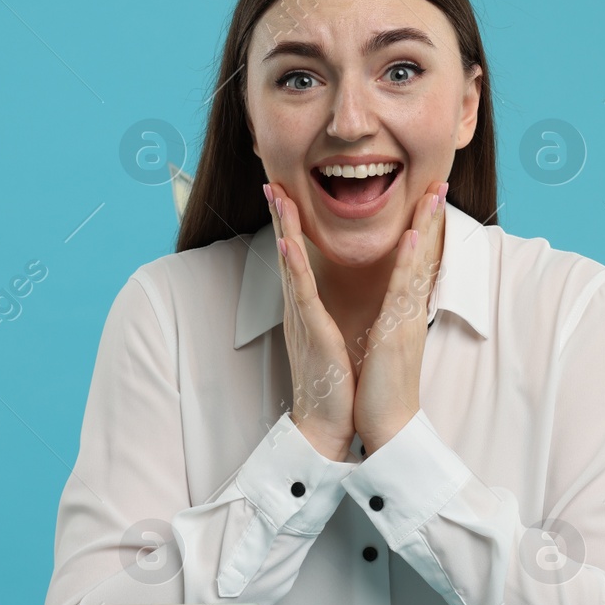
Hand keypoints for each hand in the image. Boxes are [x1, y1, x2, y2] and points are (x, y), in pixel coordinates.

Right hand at [266, 181, 355, 459]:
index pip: (297, 258)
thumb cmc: (332, 385)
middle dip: (280, 215)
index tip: (285, 194)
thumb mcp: (330, 340)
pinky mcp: (311, 332)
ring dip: (283, 227)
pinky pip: (301, 293)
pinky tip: (286, 242)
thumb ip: (324, 317)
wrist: (326, 424)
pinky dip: (294, 265)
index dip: (291, 225)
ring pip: (290, 263)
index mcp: (308, 309)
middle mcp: (300, 308)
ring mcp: (302, 318)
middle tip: (271, 180)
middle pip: (286, 251)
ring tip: (276, 195)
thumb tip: (324, 303)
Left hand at [353, 181, 447, 452]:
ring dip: (425, 228)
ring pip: (418, 266)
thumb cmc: (382, 390)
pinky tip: (413, 238)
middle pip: (425, 257)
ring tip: (433, 195)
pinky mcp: (397, 333)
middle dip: (432, 219)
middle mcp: (410, 313)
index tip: (429, 201)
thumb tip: (394, 308)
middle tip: (439, 183)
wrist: (388, 426)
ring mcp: (407, 321)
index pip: (417, 264)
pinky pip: (403, 293)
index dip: (425, 231)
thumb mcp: (386, 347)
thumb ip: (392, 323)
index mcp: (404, 314)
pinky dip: (410, 263)